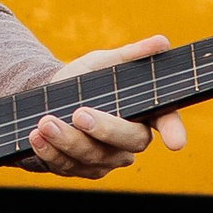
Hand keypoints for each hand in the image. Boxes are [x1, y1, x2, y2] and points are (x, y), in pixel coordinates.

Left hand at [26, 31, 185, 177]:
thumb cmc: (84, 81)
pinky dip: (50, 151)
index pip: (167, 121)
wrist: (48, 100)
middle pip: (129, 142)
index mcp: (144, 112)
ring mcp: (107, 159)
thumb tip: (161, 42)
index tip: (175, 142)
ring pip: (94, 157)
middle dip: (104, 129)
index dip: (174, 131)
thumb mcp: (103, 64)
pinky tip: (36, 137)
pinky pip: (68, 166)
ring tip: (45, 122)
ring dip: (68, 140)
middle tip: (80, 113)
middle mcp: (130, 141)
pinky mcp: (81, 170)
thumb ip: (129, 56)